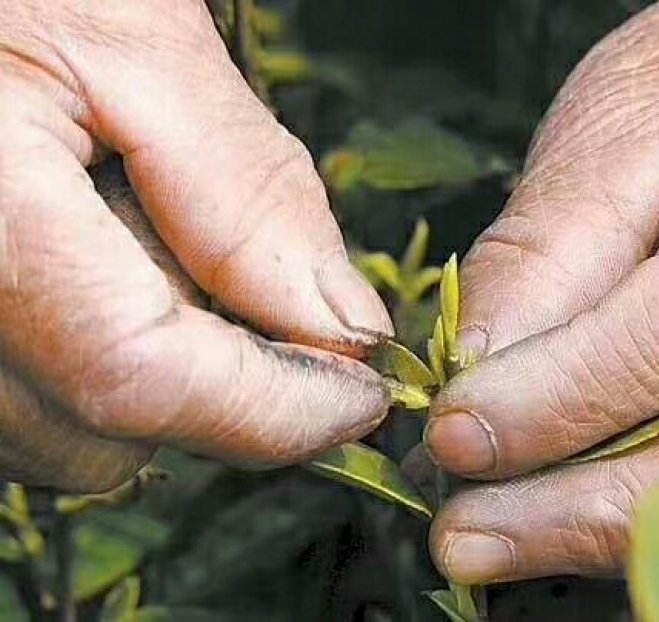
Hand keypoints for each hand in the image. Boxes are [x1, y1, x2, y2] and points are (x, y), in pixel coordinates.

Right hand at [0, 0, 392, 491]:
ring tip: (146, 238)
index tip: (360, 395)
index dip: (275, 407)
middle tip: (250, 277)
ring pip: (73, 433)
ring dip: (159, 366)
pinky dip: (103, 356)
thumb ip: (246, 190)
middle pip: (113, 428)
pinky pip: (34, 405)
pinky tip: (105, 264)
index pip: (141, 375)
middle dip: (224, 381)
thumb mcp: (136, 43)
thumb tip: (343, 328)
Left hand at [425, 0, 658, 582]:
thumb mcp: (632, 123)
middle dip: (586, 504)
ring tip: (500, 541)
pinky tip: (571, 518)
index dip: (566, 397)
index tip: (459, 435)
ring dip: (613, 530)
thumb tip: (475, 364)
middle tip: (467, 532)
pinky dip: (655, 517)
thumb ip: (556, 245)